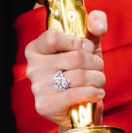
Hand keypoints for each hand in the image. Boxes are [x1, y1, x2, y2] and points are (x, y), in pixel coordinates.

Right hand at [24, 10, 106, 127]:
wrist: (81, 107)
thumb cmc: (82, 72)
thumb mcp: (88, 45)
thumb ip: (94, 25)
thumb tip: (98, 26)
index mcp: (36, 49)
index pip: (53, 37)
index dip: (77, 41)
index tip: (87, 48)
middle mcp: (33, 68)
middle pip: (75, 57)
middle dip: (96, 63)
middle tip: (97, 69)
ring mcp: (37, 88)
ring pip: (80, 76)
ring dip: (98, 79)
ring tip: (97, 82)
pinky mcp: (45, 105)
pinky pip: (76, 94)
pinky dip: (94, 93)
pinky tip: (96, 93)